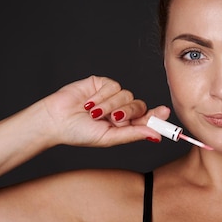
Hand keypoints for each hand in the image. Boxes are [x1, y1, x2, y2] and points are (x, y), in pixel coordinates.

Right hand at [40, 75, 170, 147]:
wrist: (56, 120)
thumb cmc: (79, 133)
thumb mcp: (109, 138)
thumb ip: (133, 134)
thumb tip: (156, 135)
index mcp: (124, 125)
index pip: (146, 119)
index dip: (157, 116)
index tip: (165, 113)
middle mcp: (121, 109)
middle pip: (139, 105)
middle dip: (128, 113)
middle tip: (114, 119)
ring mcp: (112, 95)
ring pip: (126, 95)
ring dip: (110, 106)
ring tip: (93, 114)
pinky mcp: (102, 83)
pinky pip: (113, 86)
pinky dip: (102, 96)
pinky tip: (89, 103)